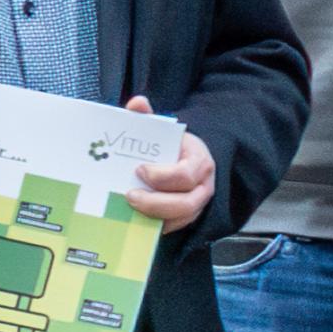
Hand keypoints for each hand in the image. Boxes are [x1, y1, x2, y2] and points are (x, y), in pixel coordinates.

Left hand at [119, 101, 215, 230]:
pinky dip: (153, 226)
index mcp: (199, 162)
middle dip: (155, 202)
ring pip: (181, 219)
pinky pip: (172, 228)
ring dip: (153, 215)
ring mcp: (196, 206)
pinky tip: (133, 219)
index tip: (139, 169)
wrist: (187, 162)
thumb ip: (148, 118)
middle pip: (186, 203)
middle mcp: (203, 187)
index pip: (187, 174)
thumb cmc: (171, 148)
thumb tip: (137, 103)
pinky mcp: (185, 219)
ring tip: (129, 206)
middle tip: (129, 195)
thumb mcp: (162, 131)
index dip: (163, 176)